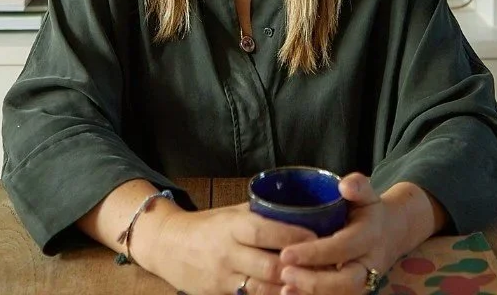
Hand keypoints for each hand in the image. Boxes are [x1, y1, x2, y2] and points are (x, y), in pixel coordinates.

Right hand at [150, 203, 317, 294]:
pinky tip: (290, 294)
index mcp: (232, 226)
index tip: (318, 236)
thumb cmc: (208, 225)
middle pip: (269, 266)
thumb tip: (299, 209)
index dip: (292, 235)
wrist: (168, 245)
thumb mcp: (231, 213)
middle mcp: (228, 252)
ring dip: (291, 289)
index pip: (264, 231)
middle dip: (299, 269)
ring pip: (263, 290)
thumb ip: (260, 214)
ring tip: (316, 284)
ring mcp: (224, 278)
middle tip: (327, 266)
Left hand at [277, 173, 396, 294]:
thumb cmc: (370, 209)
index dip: (315, 253)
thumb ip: (358, 185)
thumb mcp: (367, 193)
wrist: (392, 232)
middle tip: (284, 273)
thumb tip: (345, 186)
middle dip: (314, 282)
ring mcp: (364, 281)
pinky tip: (293, 294)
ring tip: (285, 289)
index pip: (342, 248)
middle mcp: (369, 264)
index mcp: (369, 237)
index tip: (286, 253)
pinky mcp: (356, 290)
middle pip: (346, 283)